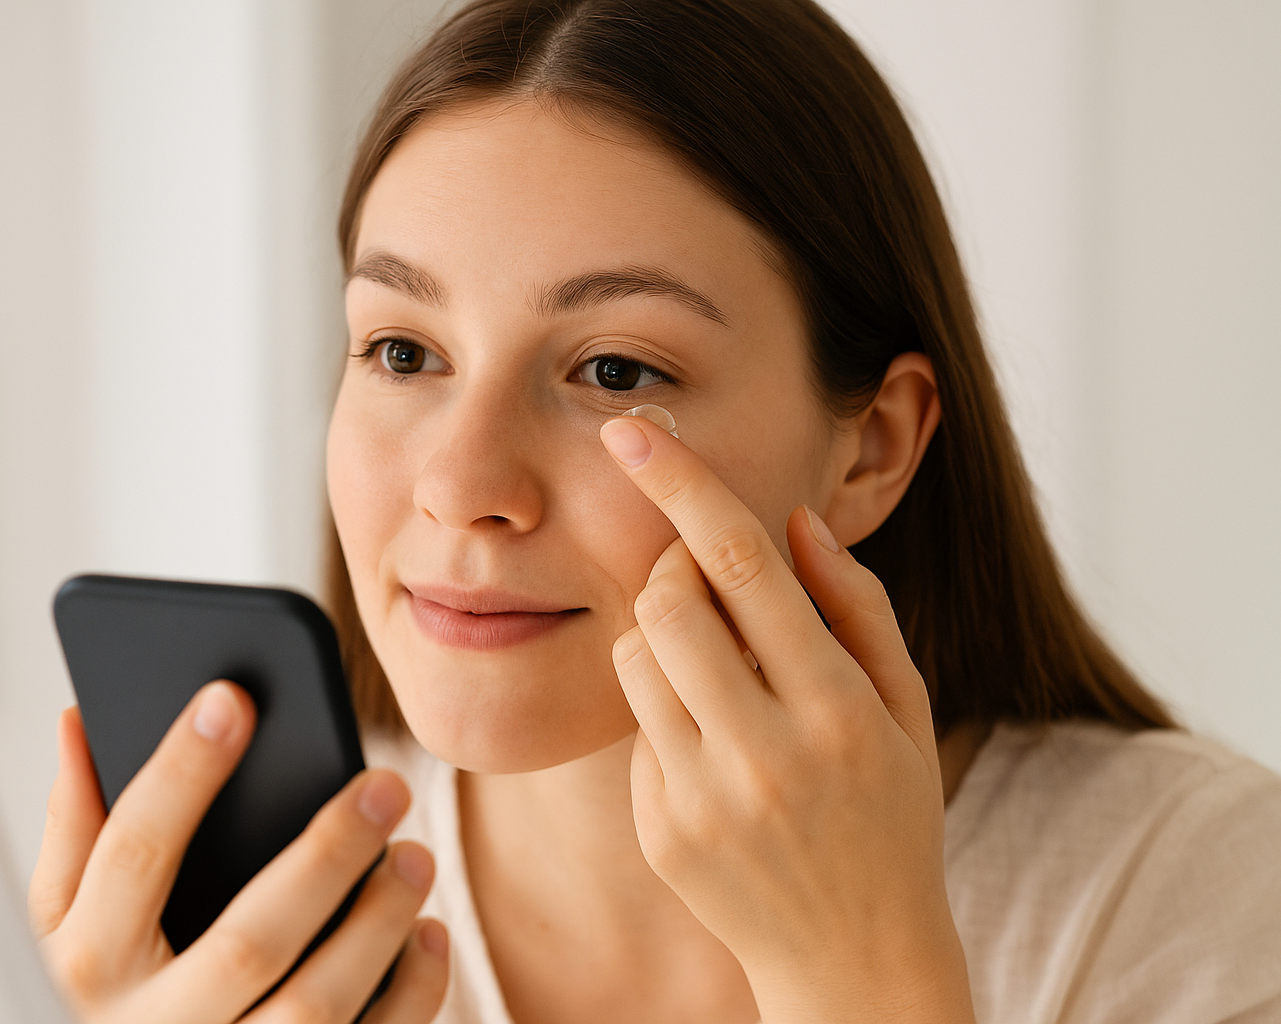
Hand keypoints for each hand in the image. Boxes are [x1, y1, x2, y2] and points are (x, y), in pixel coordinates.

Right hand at [28, 681, 448, 1023]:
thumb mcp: (57, 926)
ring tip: (416, 857)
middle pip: (249, 938)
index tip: (232, 697)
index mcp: (83, 967)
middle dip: (325, 855)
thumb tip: (82, 717)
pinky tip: (426, 935)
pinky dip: (408, 993)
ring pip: (313, 1006)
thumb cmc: (95, 998)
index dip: (179, 771)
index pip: (132, 853)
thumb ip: (75, 829)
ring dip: (377, 925)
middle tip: (386, 785)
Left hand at [600, 416, 973, 1023]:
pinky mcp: (658, 828)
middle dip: (675, 568)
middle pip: (667, 600)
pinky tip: (715, 751)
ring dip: (665, 637)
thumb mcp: (907, 707)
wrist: (855, 959)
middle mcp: (764, 751)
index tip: (632, 429)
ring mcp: (702, 796)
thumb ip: (858, 606)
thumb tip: (795, 522)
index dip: (683, 484)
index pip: (743, 565)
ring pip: (635, 656)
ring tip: (721, 676)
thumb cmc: (890, 814)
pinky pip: (634, 726)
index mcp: (838, 708)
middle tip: (709, 585)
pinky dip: (664, 711)